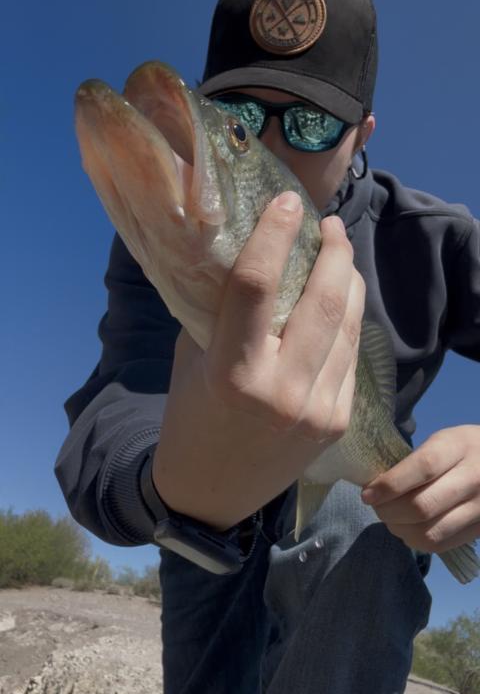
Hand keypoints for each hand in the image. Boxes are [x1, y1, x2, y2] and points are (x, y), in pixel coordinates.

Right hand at [154, 194, 365, 527]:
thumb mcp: (194, 357)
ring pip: (347, 325)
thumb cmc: (191, 414)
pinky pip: (348, 356)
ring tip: (339, 254)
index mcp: (233, 372)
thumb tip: (243, 251)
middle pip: (324, 300)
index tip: (288, 201)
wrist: (210, 493)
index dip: (275, 235)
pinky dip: (346, 320)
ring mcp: (317, 409)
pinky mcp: (337, 422)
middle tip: (330, 224)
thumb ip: (219, 310)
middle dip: (334, 251)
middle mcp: (281, 391)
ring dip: (349, 280)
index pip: (258, 286)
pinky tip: (340, 300)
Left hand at [361, 425, 479, 552]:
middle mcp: (474, 478)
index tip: (367, 493)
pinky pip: (440, 544)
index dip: (390, 484)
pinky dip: (415, 541)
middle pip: (422, 506)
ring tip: (390, 518)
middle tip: (376, 505)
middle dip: (388, 511)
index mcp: (460, 446)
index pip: (422, 468)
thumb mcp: (444, 439)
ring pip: (429, 532)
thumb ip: (415, 460)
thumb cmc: (465, 448)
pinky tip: (407, 529)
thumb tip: (377, 485)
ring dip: (399, 529)